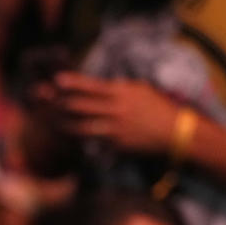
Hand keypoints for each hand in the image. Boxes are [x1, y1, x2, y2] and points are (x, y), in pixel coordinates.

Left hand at [51, 72, 180, 157]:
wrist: (176, 133)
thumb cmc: (158, 108)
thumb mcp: (141, 90)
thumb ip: (120, 87)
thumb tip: (104, 84)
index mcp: (122, 93)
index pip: (91, 85)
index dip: (72, 82)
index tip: (57, 80)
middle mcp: (116, 109)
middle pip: (80, 105)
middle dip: (61, 104)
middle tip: (49, 103)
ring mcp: (114, 129)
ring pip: (81, 126)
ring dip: (65, 124)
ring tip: (54, 122)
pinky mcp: (115, 145)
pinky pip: (92, 142)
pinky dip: (80, 139)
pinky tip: (71, 138)